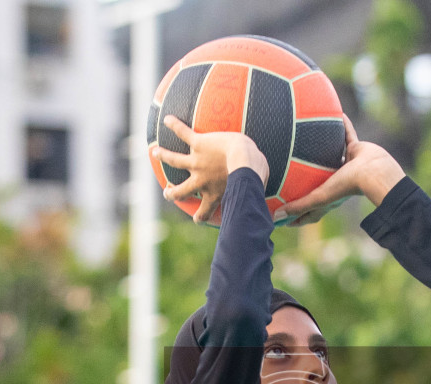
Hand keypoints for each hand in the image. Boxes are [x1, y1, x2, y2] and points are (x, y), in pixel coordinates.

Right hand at [152, 116, 268, 223]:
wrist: (244, 158)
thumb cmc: (255, 174)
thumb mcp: (255, 189)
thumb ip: (257, 197)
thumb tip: (275, 213)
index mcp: (214, 193)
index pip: (205, 210)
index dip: (200, 216)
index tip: (198, 218)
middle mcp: (201, 181)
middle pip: (182, 191)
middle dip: (173, 193)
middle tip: (167, 193)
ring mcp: (197, 162)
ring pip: (175, 160)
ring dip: (164, 156)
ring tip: (155, 152)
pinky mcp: (198, 145)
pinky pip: (183, 133)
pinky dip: (175, 125)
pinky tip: (166, 118)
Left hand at [273, 115, 405, 223]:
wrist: (373, 172)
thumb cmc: (347, 186)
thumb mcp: (319, 197)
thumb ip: (299, 205)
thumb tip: (276, 216)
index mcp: (329, 196)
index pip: (310, 207)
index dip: (297, 212)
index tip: (280, 212)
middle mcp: (337, 180)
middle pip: (318, 181)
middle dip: (306, 179)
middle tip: (289, 173)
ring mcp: (348, 164)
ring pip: (332, 155)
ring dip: (324, 148)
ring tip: (310, 140)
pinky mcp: (357, 150)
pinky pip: (347, 135)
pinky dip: (343, 125)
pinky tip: (335, 114)